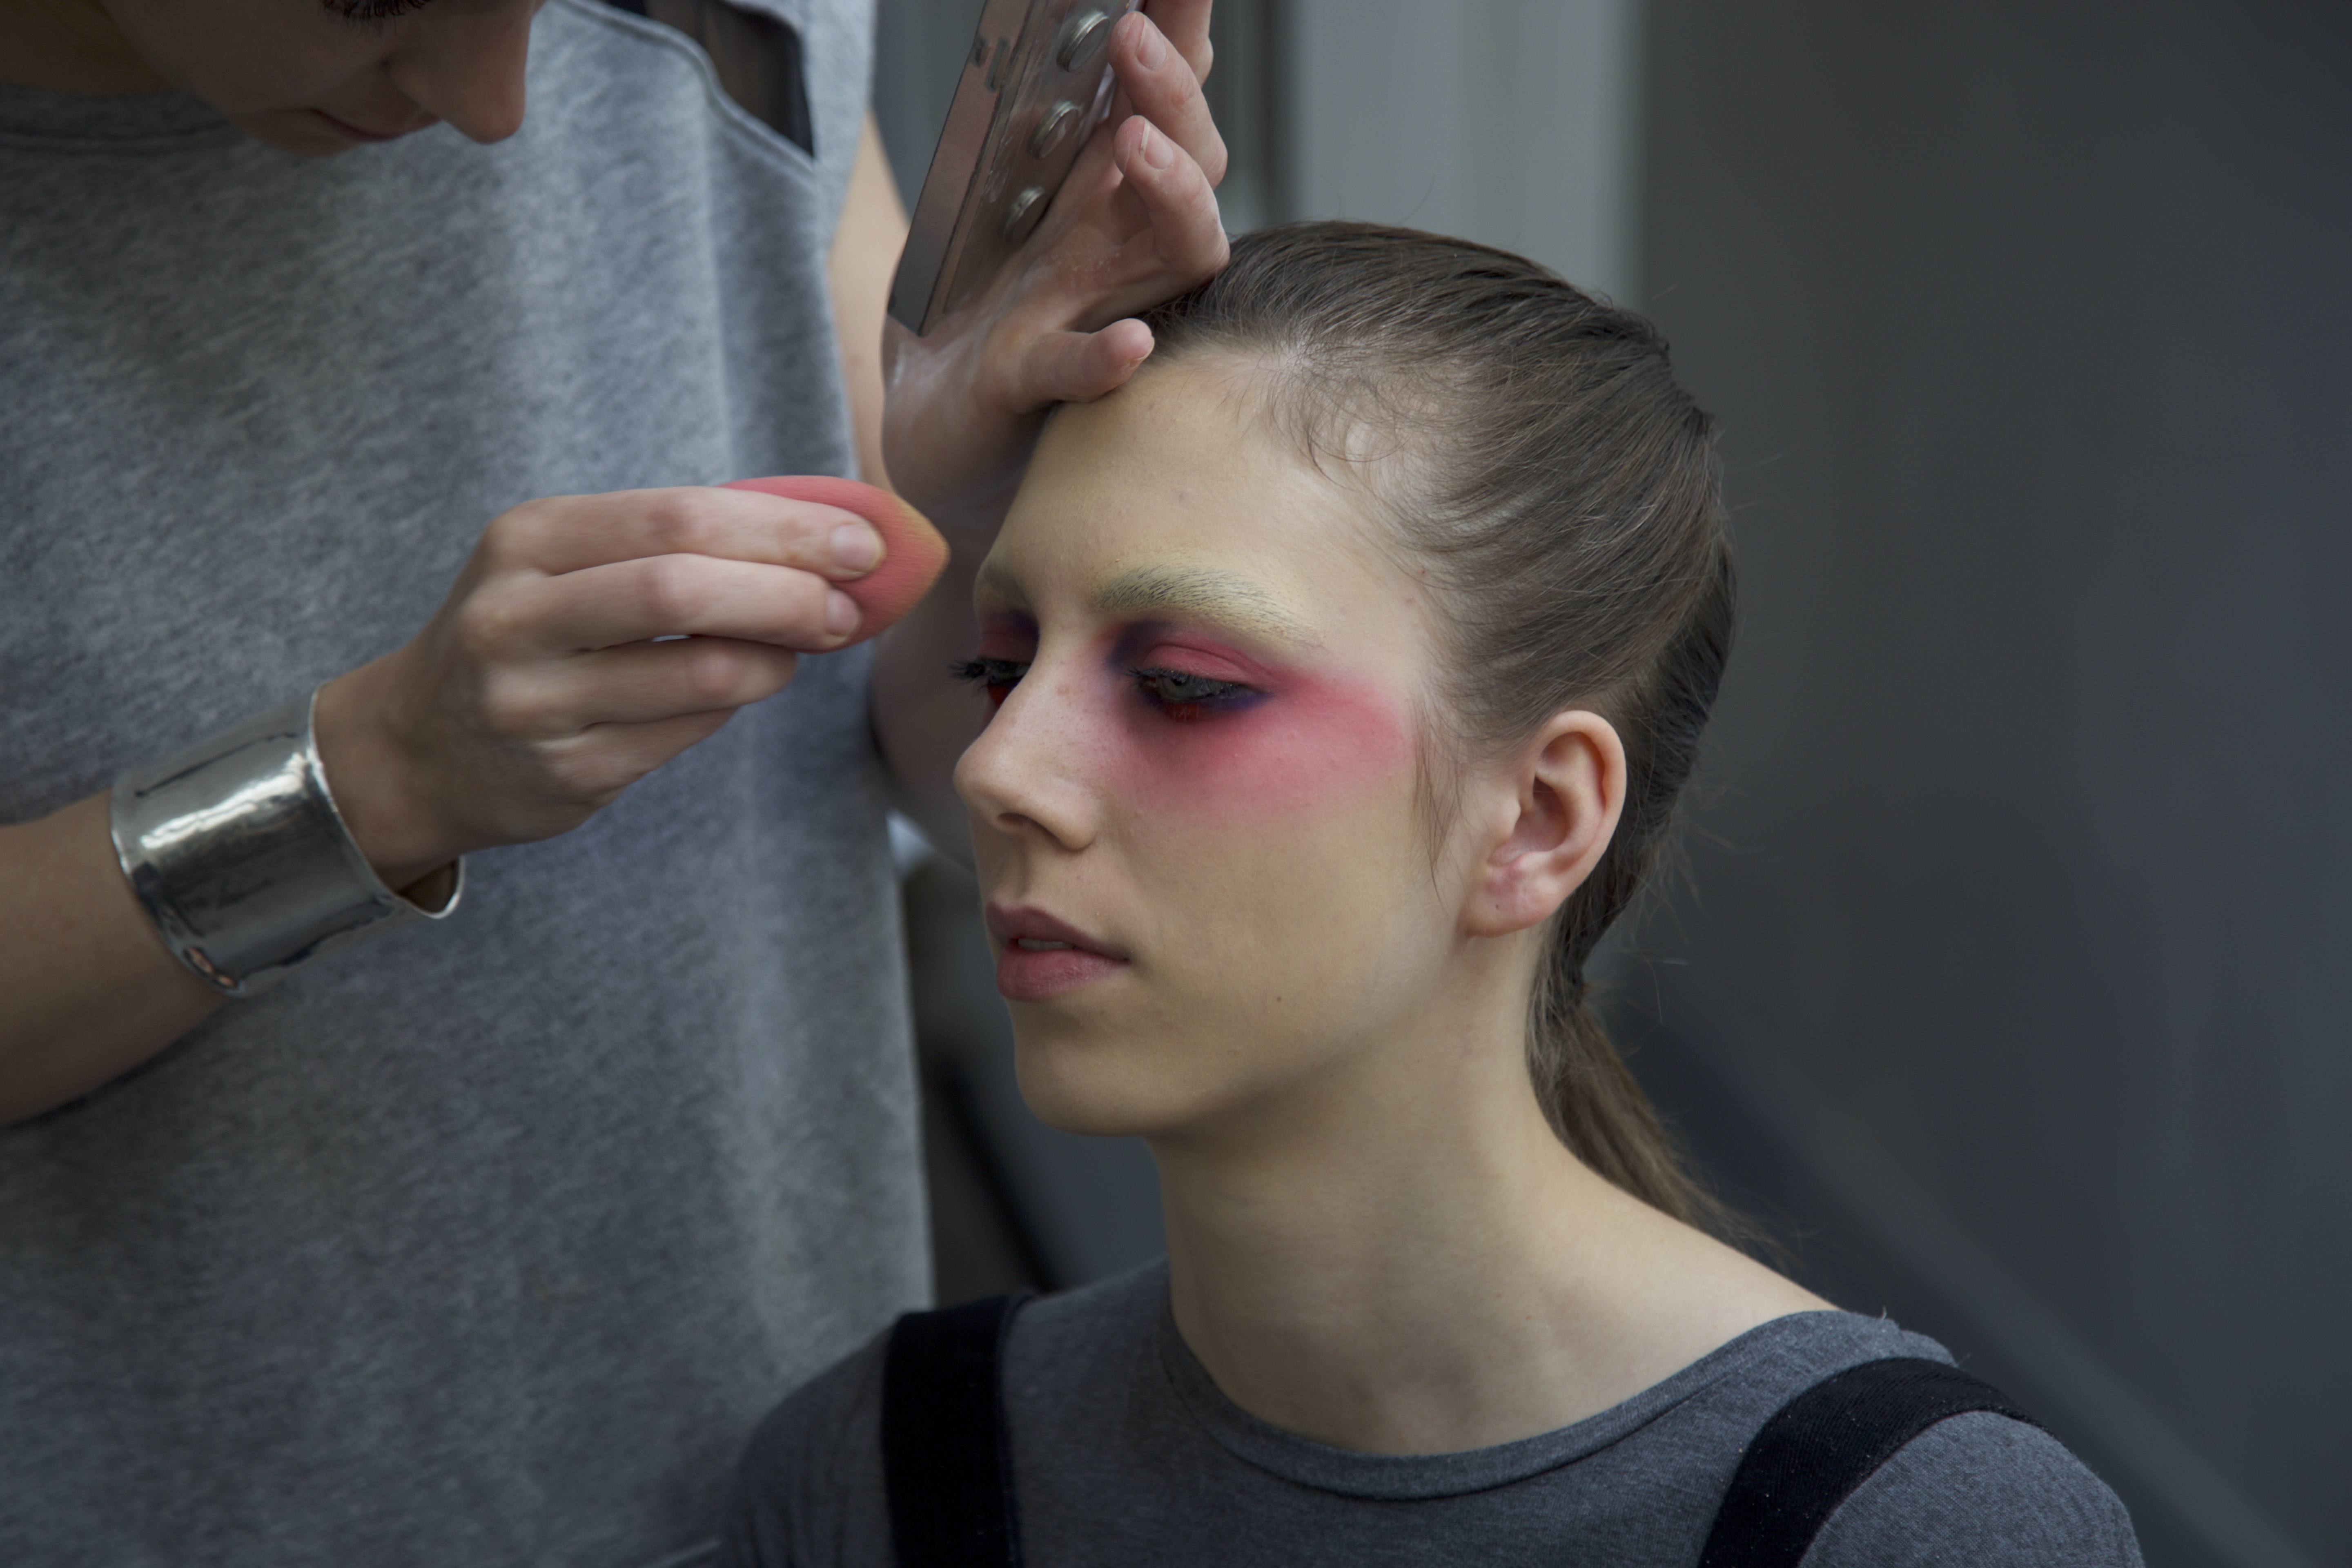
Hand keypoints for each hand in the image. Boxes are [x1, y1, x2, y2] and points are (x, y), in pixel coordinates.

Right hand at [314, 485, 887, 887]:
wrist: (417, 746)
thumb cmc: (532, 630)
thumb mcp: (570, 560)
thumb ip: (679, 540)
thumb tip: (831, 538)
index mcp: (527, 539)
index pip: (678, 516)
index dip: (784, 528)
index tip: (863, 541)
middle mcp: (517, 617)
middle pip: (684, 589)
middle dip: (791, 590)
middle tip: (854, 601)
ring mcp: (536, 703)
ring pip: (699, 672)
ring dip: (778, 656)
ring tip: (808, 643)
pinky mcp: (568, 775)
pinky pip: (686, 733)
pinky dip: (736, 703)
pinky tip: (747, 684)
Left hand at [880, 0, 1229, 537]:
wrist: (933, 419)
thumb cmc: (971, 302)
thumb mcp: (993, 188)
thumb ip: (1030, 119)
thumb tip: (1055, 22)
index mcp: (1108, 185)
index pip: (1164, 98)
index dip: (1184, 33)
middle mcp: (1125, 243)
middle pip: (1190, 157)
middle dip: (1171, 91)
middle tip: (1133, 33)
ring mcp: (1096, 311)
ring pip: (1174, 250)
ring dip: (1170, 193)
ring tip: (1136, 142)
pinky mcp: (1040, 380)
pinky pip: (1085, 368)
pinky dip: (1110, 356)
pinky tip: (1132, 342)